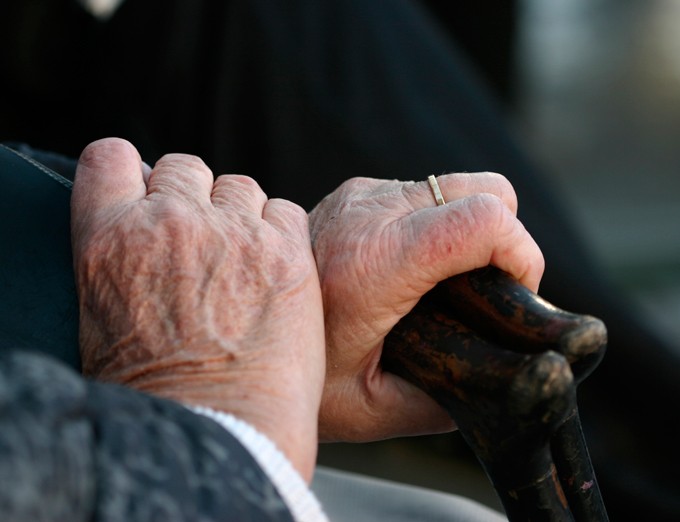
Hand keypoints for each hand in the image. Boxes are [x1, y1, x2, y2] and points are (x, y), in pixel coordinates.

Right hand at [71, 138, 324, 479]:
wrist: (219, 429)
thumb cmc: (158, 392)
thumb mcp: (104, 317)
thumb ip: (122, 258)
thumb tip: (142, 228)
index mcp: (110, 239)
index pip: (110, 157)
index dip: (132, 172)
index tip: (147, 191)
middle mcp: (171, 223)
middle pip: (184, 168)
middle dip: (193, 198)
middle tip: (204, 246)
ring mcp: (232, 233)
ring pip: (239, 187)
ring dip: (240, 216)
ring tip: (243, 268)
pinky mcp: (285, 251)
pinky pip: (284, 211)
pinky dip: (280, 232)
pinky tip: (276, 273)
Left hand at [309, 173, 543, 440]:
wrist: (231, 332)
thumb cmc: (296, 376)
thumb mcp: (371, 408)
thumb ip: (442, 404)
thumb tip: (499, 389)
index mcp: (374, 264)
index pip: (485, 221)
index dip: (524, 256)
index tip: (517, 295)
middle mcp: (369, 214)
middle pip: (487, 190)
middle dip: (507, 240)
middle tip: (488, 292)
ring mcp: (360, 195)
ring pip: (460, 185)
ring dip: (474, 230)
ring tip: (450, 283)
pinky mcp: (356, 193)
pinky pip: (426, 191)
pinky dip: (443, 223)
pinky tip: (418, 267)